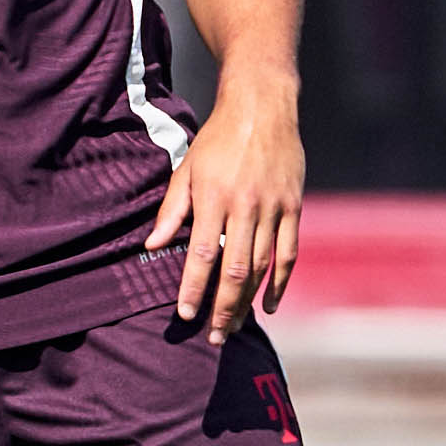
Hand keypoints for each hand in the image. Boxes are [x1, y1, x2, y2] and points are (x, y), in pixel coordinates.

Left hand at [147, 85, 303, 336]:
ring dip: (248, 302)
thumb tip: (152, 245)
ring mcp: (274, 208)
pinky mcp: (293, 208)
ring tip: (233, 327)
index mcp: (213, 198)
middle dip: (222, 308)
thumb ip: (171, 210)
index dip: (193, 287)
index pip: (201, 254)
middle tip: (213, 337)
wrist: (262, 108)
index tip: (184, 314)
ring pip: (262, 266)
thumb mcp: (185, 169)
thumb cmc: (217, 140)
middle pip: (235, 269)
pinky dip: (280, 283)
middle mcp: (245, 206)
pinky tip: (269, 305)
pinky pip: (289, 254)